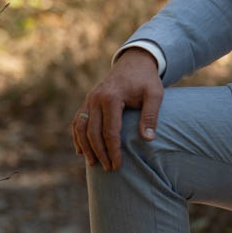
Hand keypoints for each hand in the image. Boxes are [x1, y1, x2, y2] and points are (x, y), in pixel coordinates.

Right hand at [72, 47, 163, 169]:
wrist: (134, 63)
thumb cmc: (146, 81)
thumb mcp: (155, 95)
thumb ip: (151, 116)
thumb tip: (148, 139)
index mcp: (111, 98)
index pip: (110, 131)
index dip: (113, 151)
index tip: (118, 166)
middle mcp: (95, 99)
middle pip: (92, 132)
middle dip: (100, 153)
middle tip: (109, 169)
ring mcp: (89, 99)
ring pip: (80, 128)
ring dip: (85, 147)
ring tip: (93, 164)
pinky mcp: (87, 101)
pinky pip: (77, 121)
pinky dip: (77, 136)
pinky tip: (80, 151)